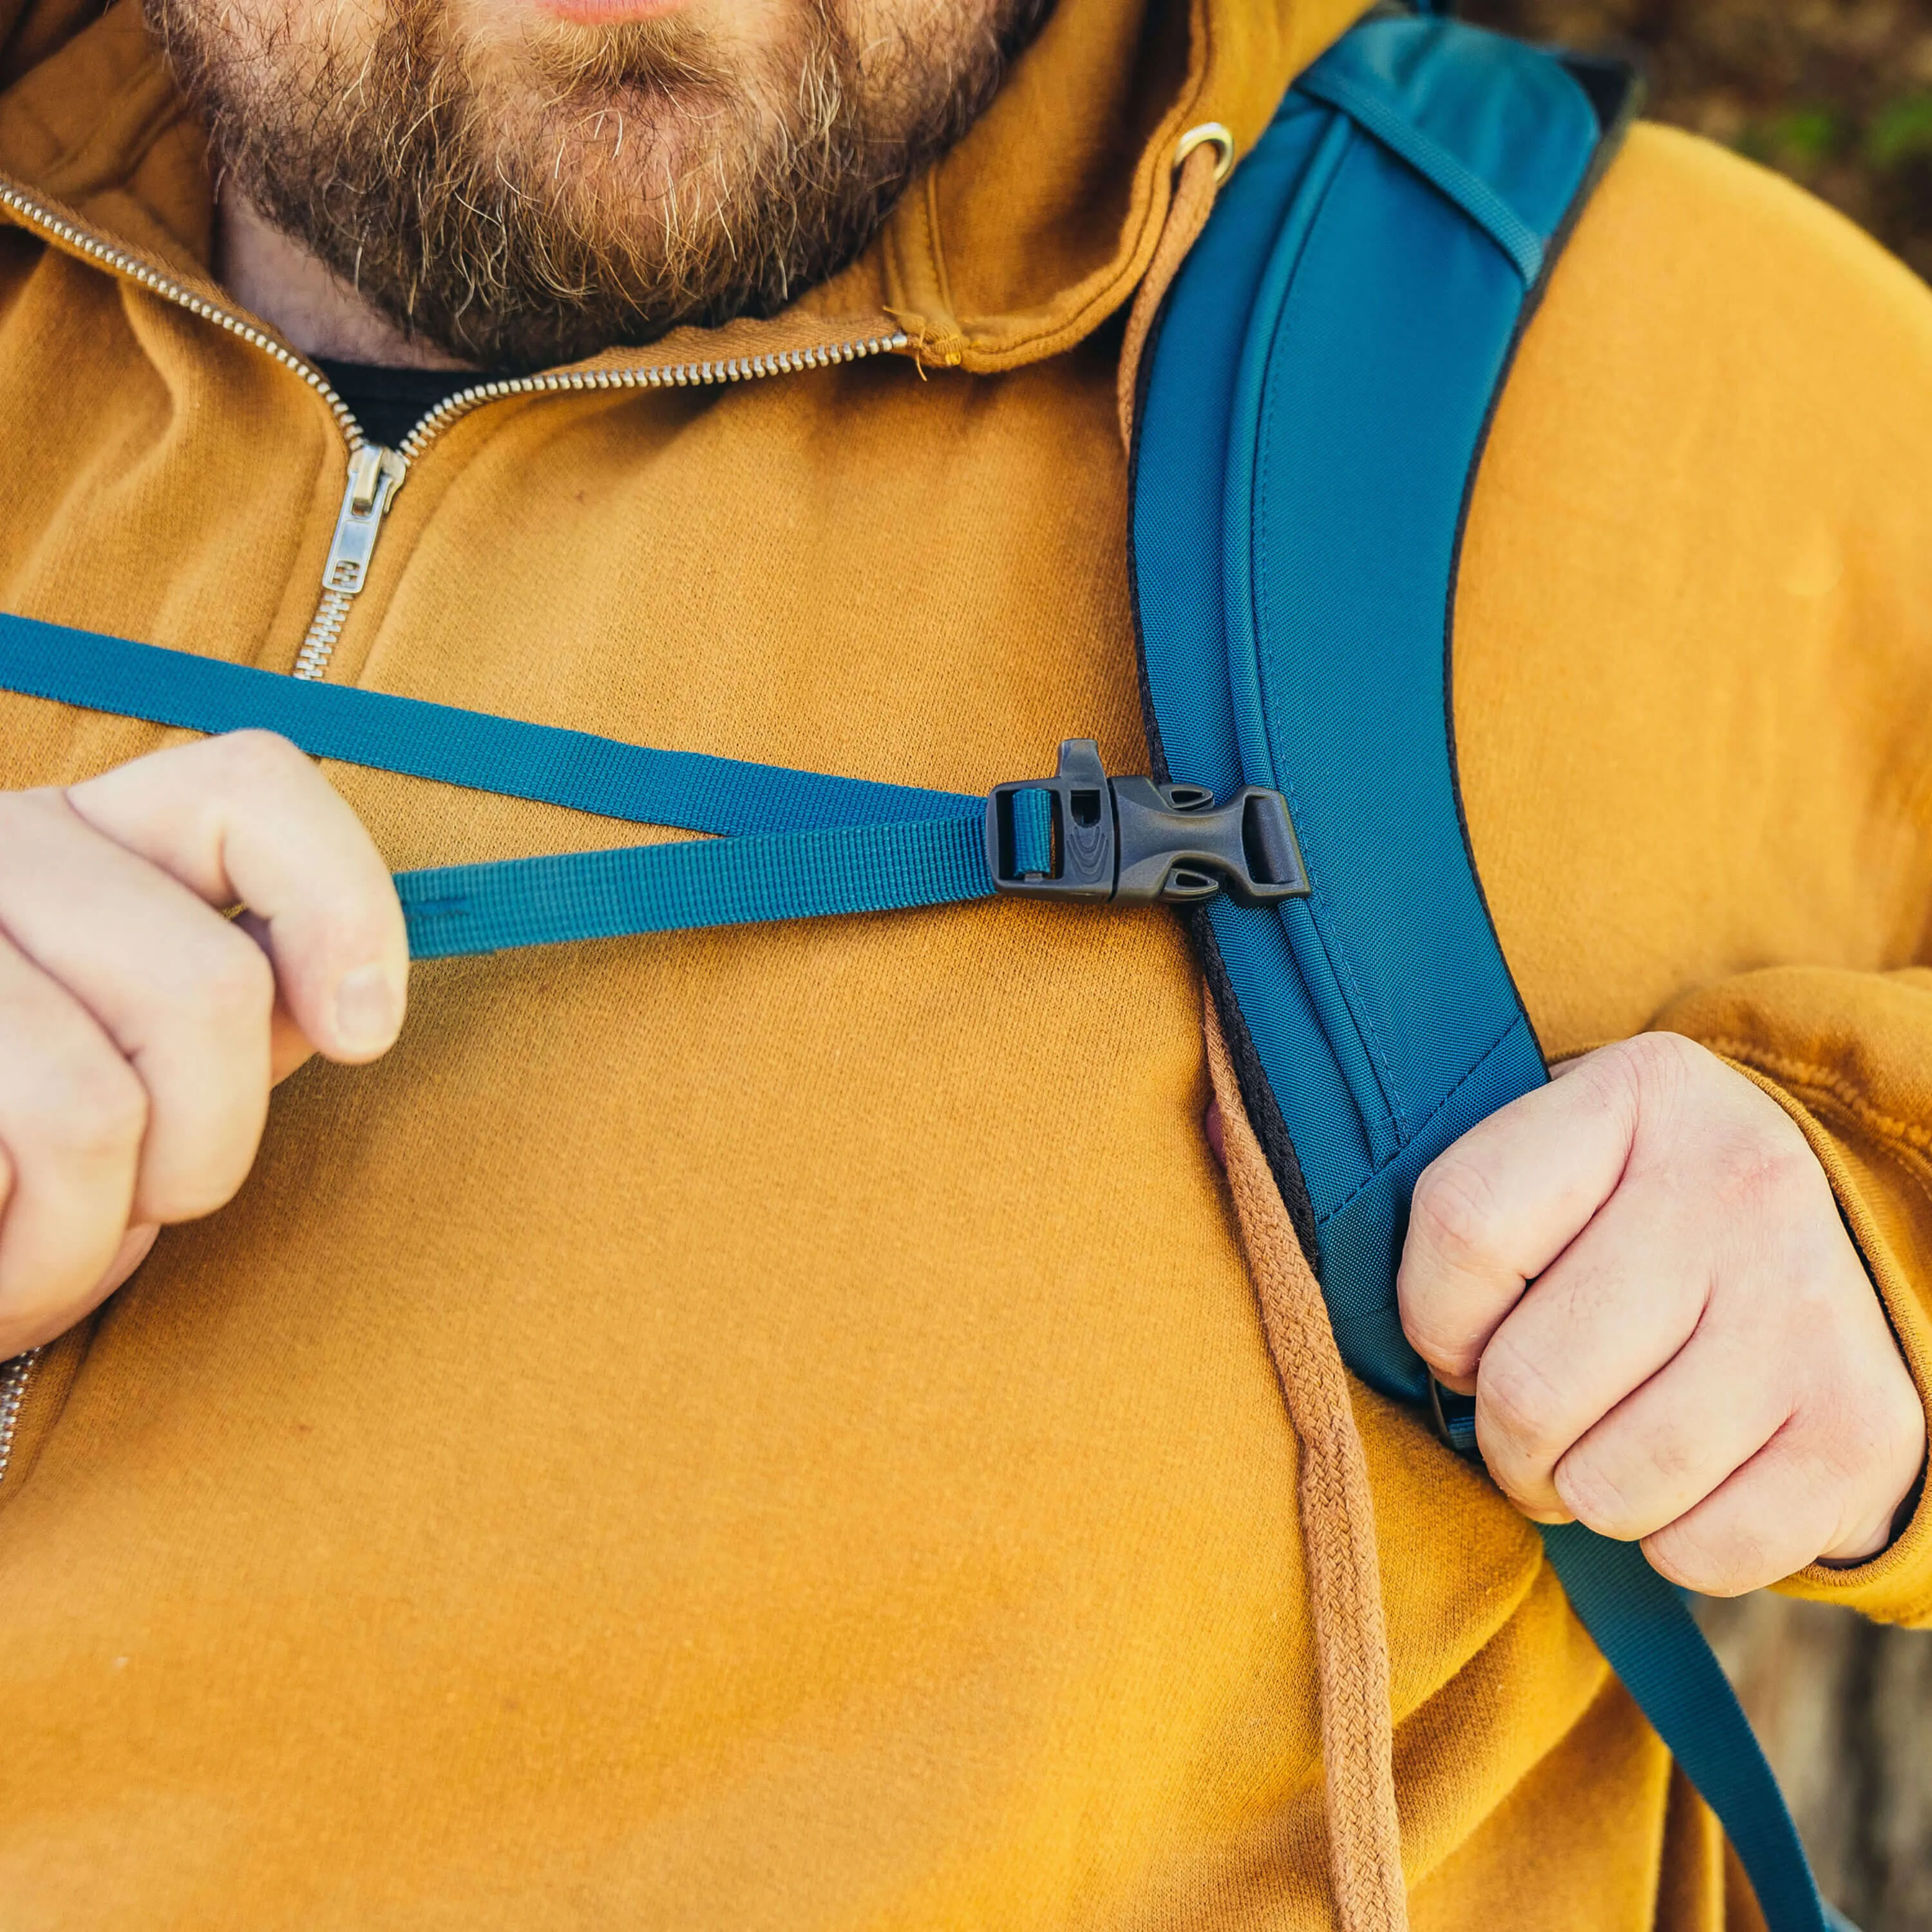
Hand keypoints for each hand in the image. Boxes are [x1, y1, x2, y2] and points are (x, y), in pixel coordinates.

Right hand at [0, 732, 406, 1357]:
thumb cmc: (7, 1158)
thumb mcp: (133, 1051)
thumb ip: (237, 1009)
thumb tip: (351, 1002)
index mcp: (79, 832)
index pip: (253, 788)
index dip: (345, 907)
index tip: (362, 1035)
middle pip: (211, 989)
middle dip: (206, 1153)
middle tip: (134, 1206)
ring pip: (96, 1110)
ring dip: (83, 1242)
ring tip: (26, 1265)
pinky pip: (6, 1164)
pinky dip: (13, 1263)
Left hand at [1398, 1033, 1925, 1594]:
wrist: (1812, 1245)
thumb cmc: (1626, 1216)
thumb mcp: (1552, 1165)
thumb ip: (1471, 1232)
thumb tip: (1419, 1363)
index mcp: (1637, 1096)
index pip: (1463, 1227)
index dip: (1431, 1317)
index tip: (1462, 1336)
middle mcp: (1741, 1186)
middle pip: (1531, 1383)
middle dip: (1502, 1438)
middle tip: (1522, 1429)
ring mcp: (1812, 1307)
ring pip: (1611, 1483)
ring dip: (1578, 1496)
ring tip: (1595, 1451)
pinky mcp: (1866, 1427)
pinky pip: (1705, 1553)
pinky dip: (1670, 1544)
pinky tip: (1681, 1481)